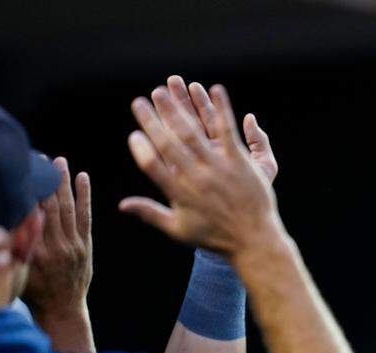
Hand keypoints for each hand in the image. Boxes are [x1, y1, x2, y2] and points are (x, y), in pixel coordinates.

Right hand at [23, 157, 91, 318]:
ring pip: (68, 208)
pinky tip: (82, 178)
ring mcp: (73, 245)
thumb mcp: (17, 268)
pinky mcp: (85, 245)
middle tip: (39, 158)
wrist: (61, 309)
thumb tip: (8, 213)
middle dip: (45, 180)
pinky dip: (84, 196)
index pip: (30, 214)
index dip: (27, 190)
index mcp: (35, 252)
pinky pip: (85, 217)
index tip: (22, 169)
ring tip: (58, 161)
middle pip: (49, 206)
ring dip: (63, 183)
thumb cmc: (32, 289)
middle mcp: (55, 247)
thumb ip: (15, 244)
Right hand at [119, 83, 282, 256]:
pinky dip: (220, 109)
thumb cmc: (215, 238)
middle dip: (153, 119)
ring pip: (194, 132)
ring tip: (166, 87)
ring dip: (179, 107)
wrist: (253, 241)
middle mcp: (197, 179)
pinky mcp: (239, 161)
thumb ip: (150, 213)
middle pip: (170, 143)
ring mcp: (219, 168)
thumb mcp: (178, 230)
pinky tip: (212, 90)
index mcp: (180, 194)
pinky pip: (227, 130)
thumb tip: (122, 205)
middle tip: (140, 100)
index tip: (132, 135)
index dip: (141, 150)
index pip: (153, 167)